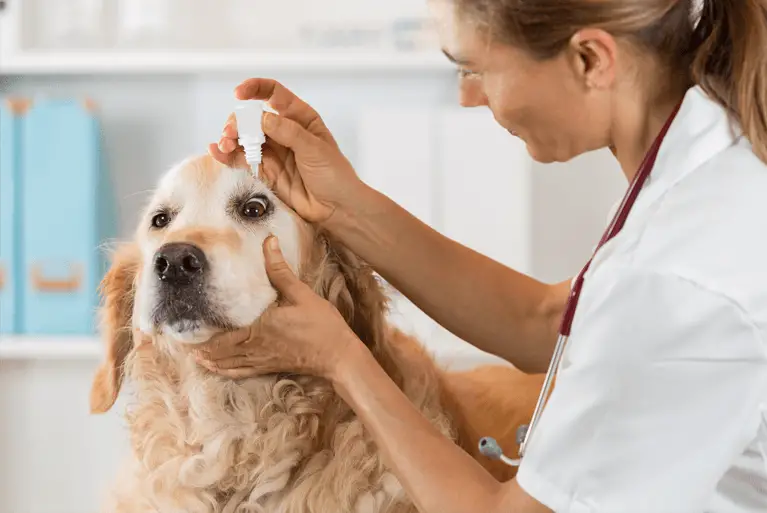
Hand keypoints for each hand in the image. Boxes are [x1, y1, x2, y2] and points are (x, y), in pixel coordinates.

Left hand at [193, 235, 364, 379]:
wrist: (338, 355)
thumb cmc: (321, 325)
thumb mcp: (301, 294)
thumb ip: (280, 270)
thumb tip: (268, 242)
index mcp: (258, 329)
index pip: (221, 336)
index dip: (201, 335)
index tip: (184, 327)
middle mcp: (254, 347)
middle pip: (218, 351)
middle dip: (199, 347)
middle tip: (181, 339)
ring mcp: (261, 360)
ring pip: (226, 364)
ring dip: (208, 360)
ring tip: (192, 354)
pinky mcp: (268, 367)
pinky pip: (240, 372)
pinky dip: (224, 370)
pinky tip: (215, 368)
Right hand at [209, 78, 365, 224]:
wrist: (337, 208)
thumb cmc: (334, 175)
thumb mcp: (314, 149)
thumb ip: (288, 132)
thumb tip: (261, 118)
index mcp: (300, 118)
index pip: (274, 94)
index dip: (255, 89)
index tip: (239, 94)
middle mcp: (284, 131)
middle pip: (252, 118)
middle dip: (238, 122)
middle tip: (231, 134)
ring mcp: (274, 151)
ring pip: (244, 138)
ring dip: (231, 139)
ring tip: (225, 146)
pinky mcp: (266, 171)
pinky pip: (243, 160)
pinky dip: (228, 156)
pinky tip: (217, 152)